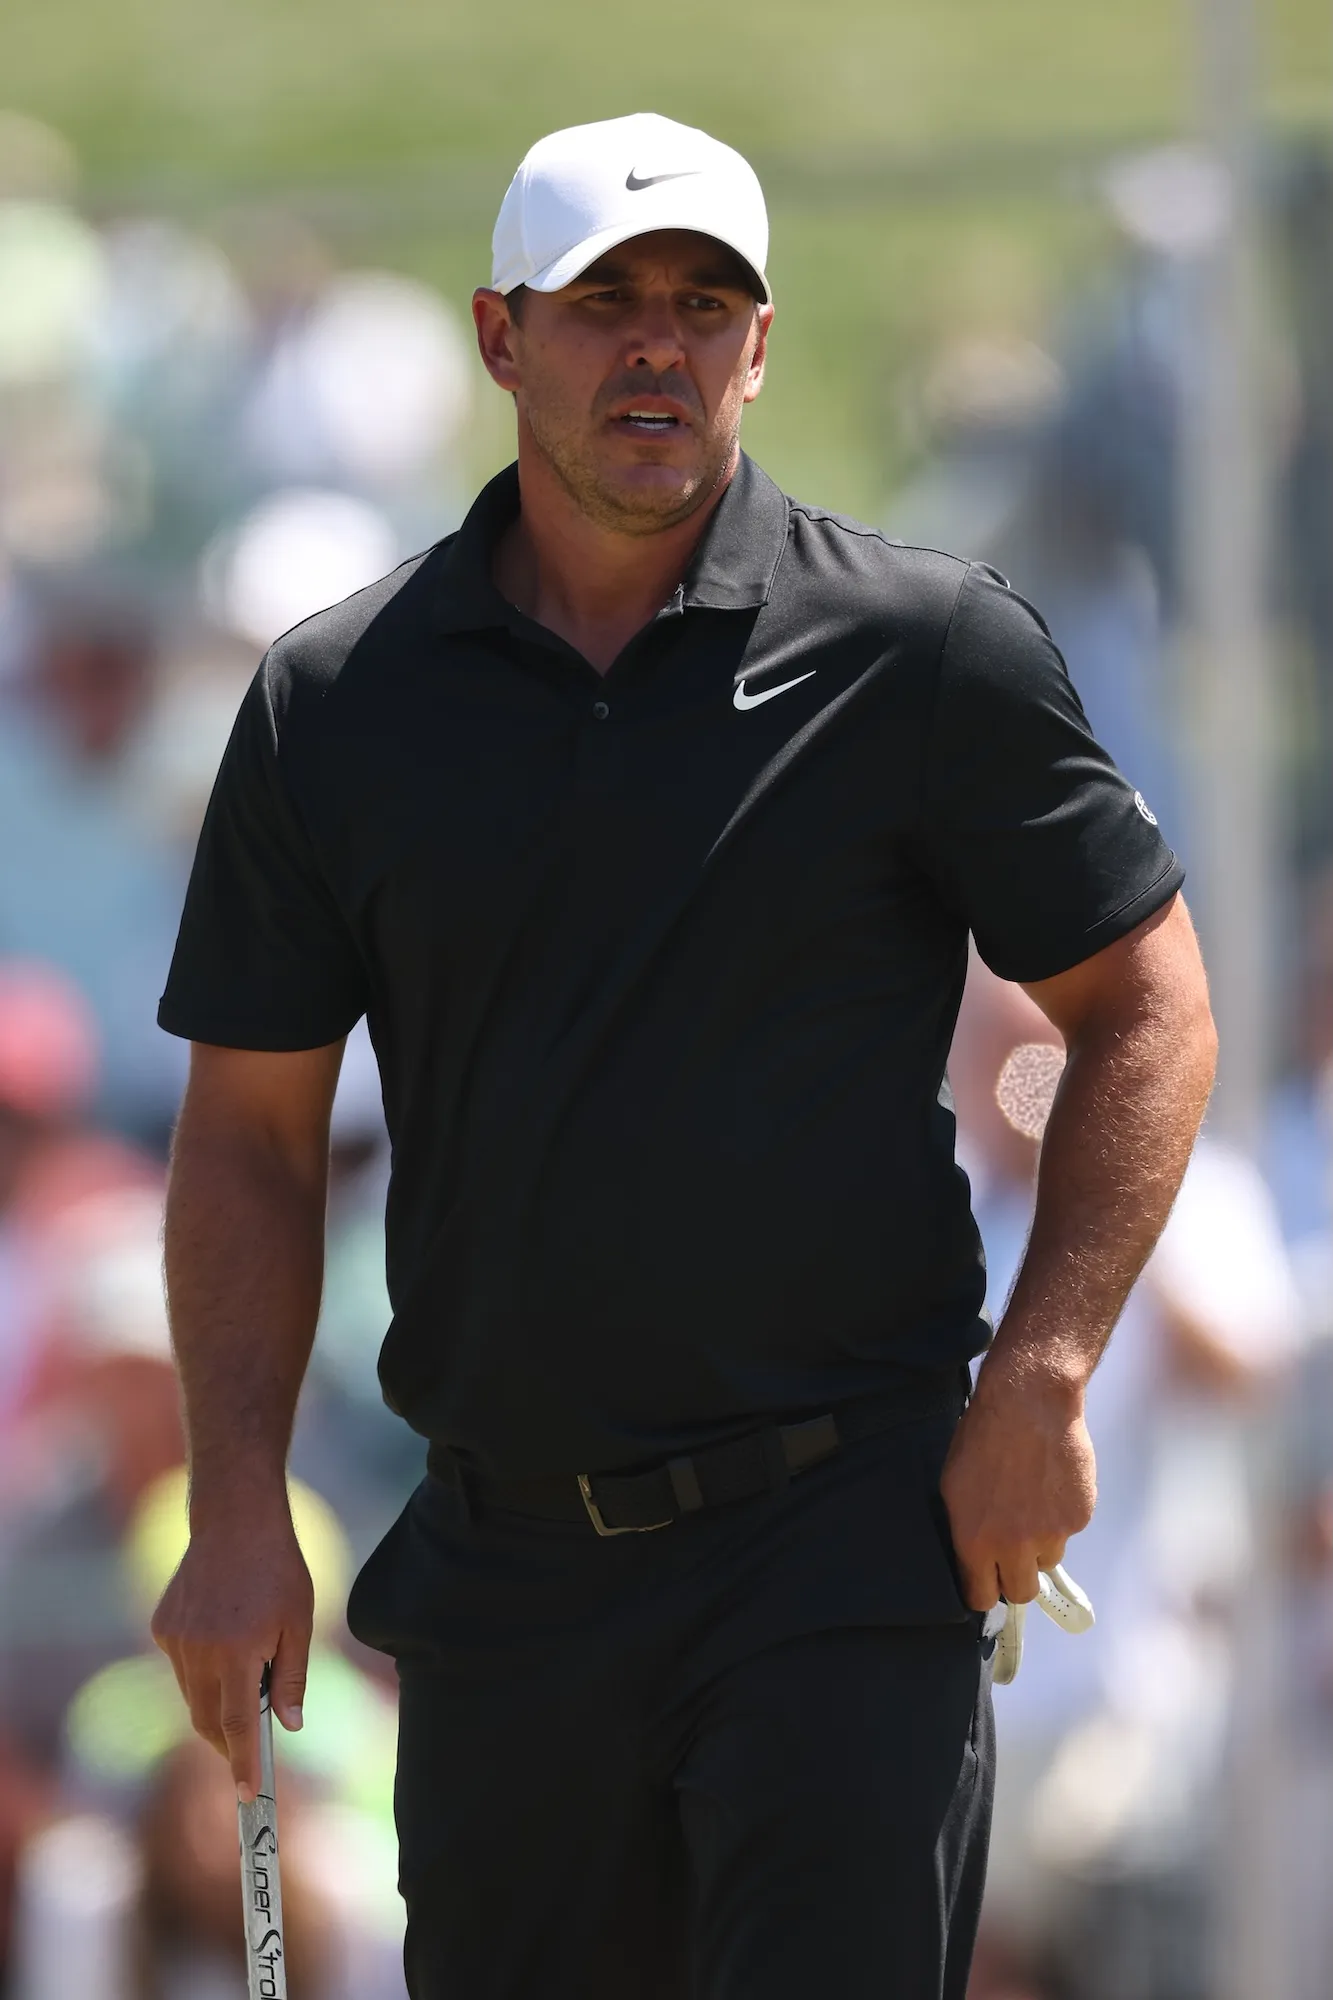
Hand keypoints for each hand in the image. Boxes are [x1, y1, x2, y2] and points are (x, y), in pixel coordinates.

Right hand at [151, 1501, 312, 1802]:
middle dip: (229, 1740)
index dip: (243, 1763)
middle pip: (209, 1719)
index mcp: (238, 1652)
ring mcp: (175, 1640)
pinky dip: (203, 1669)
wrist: (234, 1518)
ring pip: (193, 1695)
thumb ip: (293, 1677)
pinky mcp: (162, 1627)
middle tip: (251, 1746)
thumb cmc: (278, 1568)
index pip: (237, 1726)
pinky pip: (183, 1666)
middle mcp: (199, 1651)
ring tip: (246, 1670)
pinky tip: (224, 1636)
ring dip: (216, 1701)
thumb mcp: (300, 1621)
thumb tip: (289, 1727)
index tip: (247, 1795)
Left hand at [939, 1360, 1095, 1611]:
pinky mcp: (1079, 1518)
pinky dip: (1061, 1516)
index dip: (984, 1588)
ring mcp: (1051, 1534)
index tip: (986, 1579)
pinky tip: (1050, 1483)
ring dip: (1040, 1543)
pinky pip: (1068, 1531)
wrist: (1028, 1400)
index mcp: (975, 1541)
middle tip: (1013, 1551)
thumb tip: (972, 1560)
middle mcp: (1014, 1546)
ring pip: (1047, 1560)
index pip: (981, 1597)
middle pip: (1021, 1593)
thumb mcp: (954, 1486)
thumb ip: (965, 1531)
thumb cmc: (982, 1437)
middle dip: (1016, 1577)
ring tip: (1031, 1500)